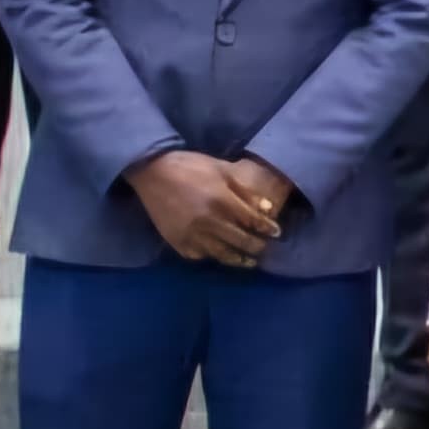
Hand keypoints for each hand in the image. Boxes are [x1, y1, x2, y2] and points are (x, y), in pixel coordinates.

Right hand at [127, 150, 282, 267]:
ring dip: (238, 259)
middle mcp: (208, 221)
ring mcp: (191, 234)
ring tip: (249, 262)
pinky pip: (199, 255)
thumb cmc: (190, 166)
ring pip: (221, 253)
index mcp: (222, 200)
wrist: (152, 172)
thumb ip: (245, 191)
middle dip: (256, 246)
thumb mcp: (222, 170)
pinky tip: (219, 255)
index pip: (252, 221)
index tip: (277, 233)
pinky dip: (211, 256)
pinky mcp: (177, 241)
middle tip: (264, 249)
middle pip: (240, 240)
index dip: (267, 228)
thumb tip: (268, 208)